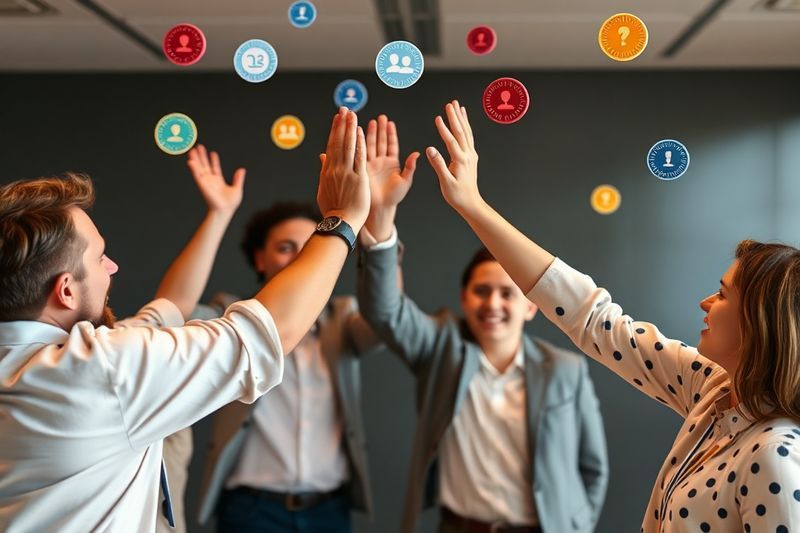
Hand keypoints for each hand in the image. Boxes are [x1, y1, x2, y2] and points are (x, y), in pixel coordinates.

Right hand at [186, 145, 244, 217]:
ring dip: (195, 159)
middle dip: (202, 157)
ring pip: (199, 168)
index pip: (215, 168)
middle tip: (198, 147)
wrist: (225, 211)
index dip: (214, 161)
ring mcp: (206, 182)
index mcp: (218, 181)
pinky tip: (191, 161)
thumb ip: (238, 179)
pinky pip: (197, 175)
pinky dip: (193, 168)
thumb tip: (242, 169)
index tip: (212, 153)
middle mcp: (210, 181)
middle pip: (205, 166)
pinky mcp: (202, 185)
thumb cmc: (230, 204)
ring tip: (192, 150)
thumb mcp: (237, 189)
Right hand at [317, 108, 370, 230]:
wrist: (339, 223)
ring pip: (348, 146)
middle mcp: (335, 169)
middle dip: (342, 124)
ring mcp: (346, 173)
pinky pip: (358, 157)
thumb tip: (322, 158)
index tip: (337, 119)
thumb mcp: (324, 189)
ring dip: (350, 129)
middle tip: (344, 109)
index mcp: (327, 171)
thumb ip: (324, 171)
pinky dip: (358, 143)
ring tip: (352, 114)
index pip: (332, 146)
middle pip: (338, 142)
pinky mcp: (358, 178)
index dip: (335, 131)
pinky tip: (360, 132)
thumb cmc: (333, 210)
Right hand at [366, 115, 418, 207]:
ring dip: (371, 133)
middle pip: (381, 142)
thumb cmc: (394, 197)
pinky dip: (360, 143)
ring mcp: (371, 164)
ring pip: (371, 145)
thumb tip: (417, 153)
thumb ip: (410, 167)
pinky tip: (358, 134)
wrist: (380, 207)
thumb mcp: (405, 181)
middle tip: (380, 117)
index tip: (390, 123)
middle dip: (381, 129)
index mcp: (393, 163)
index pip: (392, 145)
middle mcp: (381, 162)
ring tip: (370, 121)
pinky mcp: (363, 168)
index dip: (391, 133)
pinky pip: (362, 153)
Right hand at [426, 100, 482, 214]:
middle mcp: (468, 155)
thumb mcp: (446, 182)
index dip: (444, 129)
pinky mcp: (471, 157)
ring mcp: (471, 155)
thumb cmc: (457, 195)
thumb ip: (438, 164)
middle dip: (454, 117)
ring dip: (461, 118)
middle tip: (450, 104)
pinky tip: (463, 121)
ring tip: (457, 106)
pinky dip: (466, 127)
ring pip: (466, 132)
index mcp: (461, 161)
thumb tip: (430, 149)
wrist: (471, 203)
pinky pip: (469, 137)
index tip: (438, 118)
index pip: (451, 141)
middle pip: (461, 132)